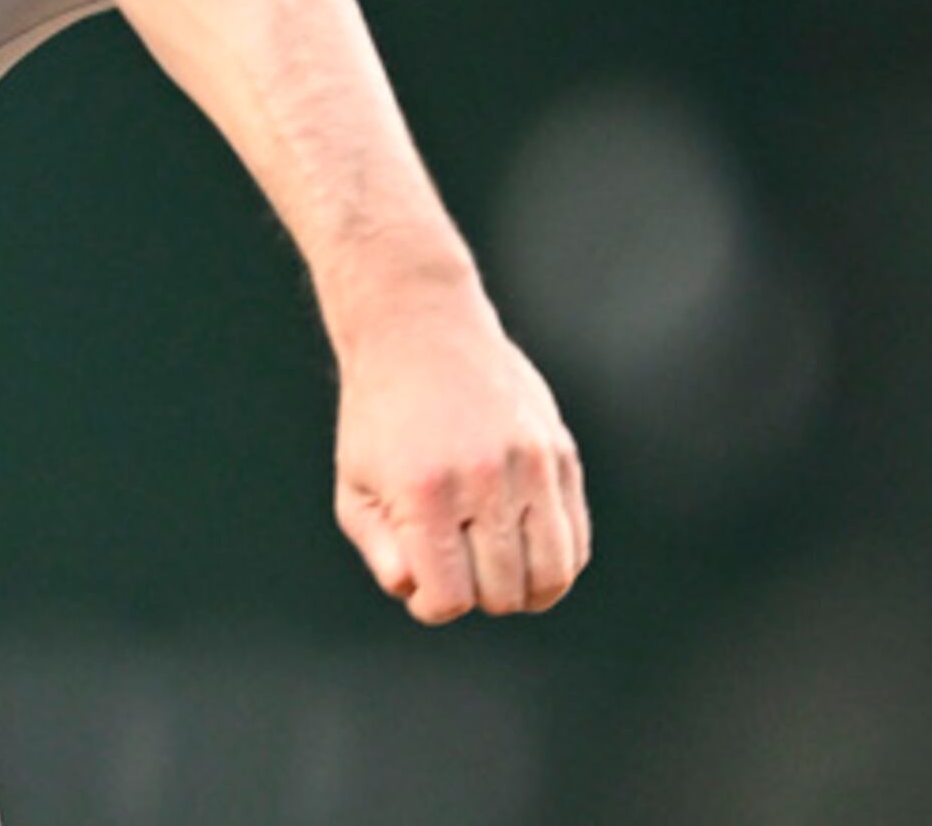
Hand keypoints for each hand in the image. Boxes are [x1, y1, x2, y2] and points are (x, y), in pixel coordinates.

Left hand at [328, 271, 590, 622]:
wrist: (420, 327)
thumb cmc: (379, 414)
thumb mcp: (354, 486)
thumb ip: (383, 554)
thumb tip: (423, 594)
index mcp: (425, 492)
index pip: (450, 598)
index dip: (432, 603)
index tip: (421, 577)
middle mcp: (484, 479)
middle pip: (504, 593)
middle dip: (475, 594)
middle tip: (454, 559)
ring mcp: (531, 463)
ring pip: (553, 575)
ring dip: (522, 589)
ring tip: (494, 562)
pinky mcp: (560, 450)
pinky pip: (577, 539)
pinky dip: (555, 561)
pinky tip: (524, 544)